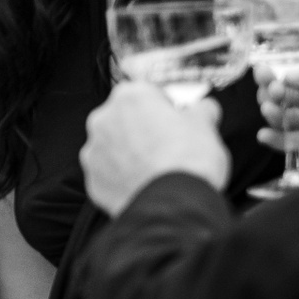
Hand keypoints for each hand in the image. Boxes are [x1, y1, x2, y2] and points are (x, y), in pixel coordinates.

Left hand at [81, 83, 228, 215]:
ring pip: (113, 147)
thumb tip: (204, 108)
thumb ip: (201, 110)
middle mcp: (103, 119)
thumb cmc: (187, 160)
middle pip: (125, 119)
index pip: (147, 93)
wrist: (173, 205)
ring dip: (130, 154)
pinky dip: (123, 178)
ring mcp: (94, 151)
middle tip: (168, 146)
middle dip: (143, 129)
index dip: (165, 107)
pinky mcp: (93, 180)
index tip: (177, 120)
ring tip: (156, 169)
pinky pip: (109, 174)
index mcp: (129, 97)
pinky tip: (144, 185)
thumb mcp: (206, 126)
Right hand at [256, 49, 298, 167]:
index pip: (288, 75)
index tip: (263, 74)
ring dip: (274, 116)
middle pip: (282, 99)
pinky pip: (298, 144)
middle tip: (272, 94)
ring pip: (286, 121)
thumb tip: (288, 77)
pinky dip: (279, 141)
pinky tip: (266, 135)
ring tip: (272, 111)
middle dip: (271, 96)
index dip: (272, 75)